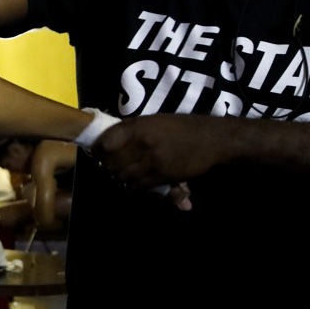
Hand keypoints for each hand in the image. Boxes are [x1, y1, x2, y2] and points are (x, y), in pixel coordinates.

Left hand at [96, 115, 238, 185]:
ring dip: (120, 178)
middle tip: (111, 167)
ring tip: (123, 175)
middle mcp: (142, 143)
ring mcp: (152, 161)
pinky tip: (136, 183)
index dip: (97, 151)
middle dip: (108, 167)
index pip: (105, 142)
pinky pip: (138, 186)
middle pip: (111, 163)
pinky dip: (133, 187)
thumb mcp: (155, 121)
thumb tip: (108, 143)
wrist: (212, 139)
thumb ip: (132, 131)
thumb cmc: (182, 127)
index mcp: (138, 126)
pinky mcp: (162, 176)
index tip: (98, 154)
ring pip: (122, 177)